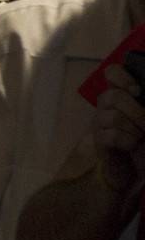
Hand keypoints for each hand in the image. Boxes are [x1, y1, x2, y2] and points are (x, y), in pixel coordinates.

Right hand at [93, 63, 144, 192]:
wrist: (131, 166)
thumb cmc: (142, 137)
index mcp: (118, 94)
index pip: (112, 73)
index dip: (123, 77)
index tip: (138, 90)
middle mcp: (105, 105)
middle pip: (113, 96)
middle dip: (136, 111)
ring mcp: (99, 123)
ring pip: (113, 117)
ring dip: (134, 128)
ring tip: (141, 136)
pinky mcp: (99, 142)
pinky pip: (111, 136)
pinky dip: (128, 141)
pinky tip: (133, 145)